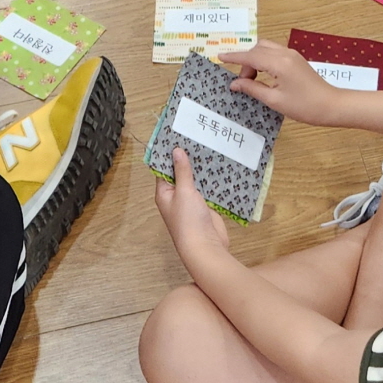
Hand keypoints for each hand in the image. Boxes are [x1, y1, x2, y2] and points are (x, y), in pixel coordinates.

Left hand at [154, 147, 232, 264]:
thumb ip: (182, 171)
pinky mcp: (205, 205)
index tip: (177, 136)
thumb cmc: (188, 220)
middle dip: (187, 158)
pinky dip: (211, 178)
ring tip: (209, 145)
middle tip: (196, 136)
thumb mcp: (184, 192)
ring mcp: (191, 201)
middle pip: (180, 173)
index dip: (169, 154)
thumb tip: (176, 151)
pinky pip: (207, 188)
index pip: (163, 169)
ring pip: (195, 180)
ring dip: (201, 168)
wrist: (205, 246)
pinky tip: (219, 164)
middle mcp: (176, 196)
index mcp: (164, 193)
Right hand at [219, 40, 347, 127]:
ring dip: (255, 60)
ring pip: (266, 48)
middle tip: (243, 82)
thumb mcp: (274, 100)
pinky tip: (264, 76)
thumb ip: (253, 88)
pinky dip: (264, 60)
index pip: (250, 56)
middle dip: (246, 62)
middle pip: (257, 49)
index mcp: (278, 63)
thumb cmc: (304, 106)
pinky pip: (274, 52)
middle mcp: (285, 53)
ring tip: (253, 80)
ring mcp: (292, 55)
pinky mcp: (296, 59)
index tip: (220, 56)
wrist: (331, 105)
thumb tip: (235, 83)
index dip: (234, 57)